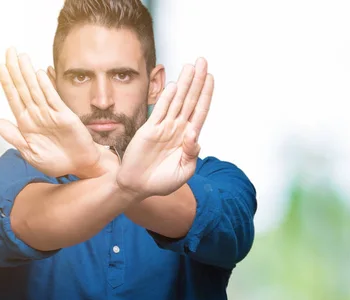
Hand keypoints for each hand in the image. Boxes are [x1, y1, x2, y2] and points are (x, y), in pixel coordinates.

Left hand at [0, 48, 103, 177]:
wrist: (80, 166)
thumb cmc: (57, 161)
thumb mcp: (30, 154)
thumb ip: (14, 138)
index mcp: (27, 123)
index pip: (14, 98)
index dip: (7, 82)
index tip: (0, 66)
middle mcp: (38, 115)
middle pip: (24, 88)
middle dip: (16, 69)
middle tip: (10, 50)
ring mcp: (52, 114)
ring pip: (37, 90)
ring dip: (28, 73)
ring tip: (22, 57)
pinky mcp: (66, 116)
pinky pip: (53, 99)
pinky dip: (46, 87)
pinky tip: (39, 74)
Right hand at [117, 58, 213, 197]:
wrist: (138, 186)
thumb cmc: (162, 181)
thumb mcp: (184, 171)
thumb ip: (191, 154)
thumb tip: (194, 135)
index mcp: (188, 138)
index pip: (200, 111)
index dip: (206, 95)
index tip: (211, 78)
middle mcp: (177, 128)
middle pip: (190, 100)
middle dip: (197, 81)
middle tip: (203, 62)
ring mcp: (163, 127)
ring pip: (176, 100)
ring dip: (184, 83)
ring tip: (191, 66)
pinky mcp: (149, 129)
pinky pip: (160, 110)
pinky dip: (167, 98)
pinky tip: (173, 85)